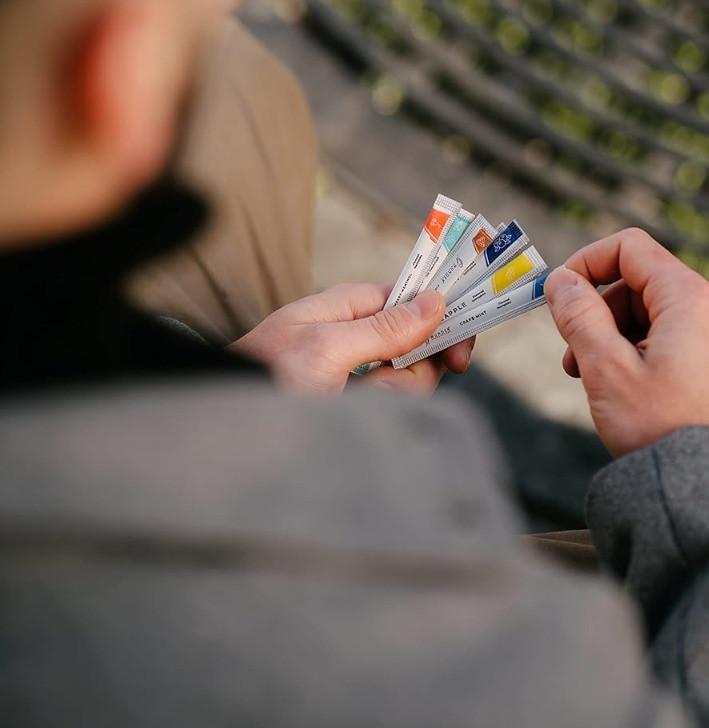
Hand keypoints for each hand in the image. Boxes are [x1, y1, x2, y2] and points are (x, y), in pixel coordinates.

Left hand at [231, 282, 474, 395]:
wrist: (228, 427)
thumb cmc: (264, 376)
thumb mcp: (326, 347)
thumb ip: (383, 328)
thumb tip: (435, 301)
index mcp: (353, 306)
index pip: (418, 300)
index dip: (445, 322)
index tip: (461, 354)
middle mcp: (362, 336)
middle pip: (422, 349)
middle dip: (411, 374)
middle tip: (379, 385)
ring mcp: (360, 375)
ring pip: (409, 386)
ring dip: (384, 400)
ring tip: (345, 403)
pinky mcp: (356, 407)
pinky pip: (388, 409)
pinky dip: (373, 415)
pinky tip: (347, 416)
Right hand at [544, 228, 708, 457]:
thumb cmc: (664, 431)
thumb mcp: (606, 368)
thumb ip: (579, 315)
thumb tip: (560, 281)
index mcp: (690, 299)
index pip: (629, 247)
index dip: (586, 263)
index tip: (557, 295)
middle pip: (637, 282)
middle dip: (595, 310)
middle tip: (570, 353)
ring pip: (649, 313)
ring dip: (611, 335)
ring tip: (589, 377)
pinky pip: (668, 338)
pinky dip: (635, 352)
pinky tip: (618, 388)